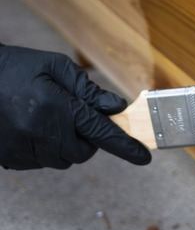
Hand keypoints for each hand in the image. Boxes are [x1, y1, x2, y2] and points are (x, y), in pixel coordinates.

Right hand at [0, 45, 150, 169]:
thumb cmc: (14, 68)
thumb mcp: (53, 66)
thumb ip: (86, 89)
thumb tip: (115, 107)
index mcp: (56, 107)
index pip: (101, 132)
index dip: (126, 146)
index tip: (145, 157)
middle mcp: (40, 132)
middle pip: (82, 152)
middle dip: (86, 139)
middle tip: (73, 118)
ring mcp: (21, 149)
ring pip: (61, 160)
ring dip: (63, 145)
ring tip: (45, 119)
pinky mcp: (8, 159)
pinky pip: (39, 163)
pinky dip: (43, 150)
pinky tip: (29, 128)